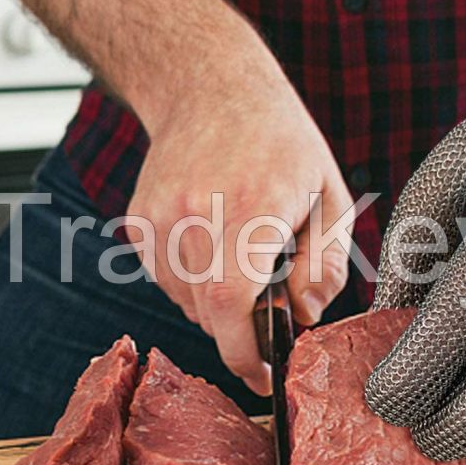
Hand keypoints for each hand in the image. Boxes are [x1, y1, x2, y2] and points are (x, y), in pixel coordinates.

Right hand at [124, 15, 353, 394]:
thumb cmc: (280, 141)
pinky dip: (195, 281)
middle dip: (244, 324)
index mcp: (249, 209)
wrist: (209, 88)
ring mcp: (157, 221)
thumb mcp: (328, 196)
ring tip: (243, 252)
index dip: (246, 355)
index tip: (266, 377)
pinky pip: (168, 281)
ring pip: (187, 303)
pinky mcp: (137, 224)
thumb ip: (324, 263)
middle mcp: (192, 217)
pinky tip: (214, 240)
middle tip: (271, 292)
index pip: (232, 308)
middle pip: (211, 314)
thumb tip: (304, 316)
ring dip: (219, 302)